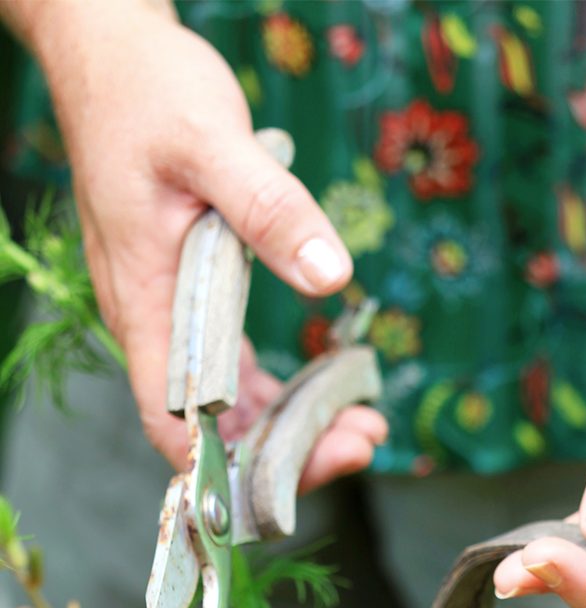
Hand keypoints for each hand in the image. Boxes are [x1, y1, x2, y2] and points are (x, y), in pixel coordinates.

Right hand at [37, 2, 385, 485]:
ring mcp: (175, 317)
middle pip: (214, 429)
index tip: (306, 467)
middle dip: (288, 451)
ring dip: (293, 426)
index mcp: (145, 304)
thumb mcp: (212, 142)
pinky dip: (282, 391)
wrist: (113, 54)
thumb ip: (270, 210)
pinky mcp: (195, 301)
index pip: (176, 423)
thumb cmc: (144, 93)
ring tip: (363, 424)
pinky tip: (331, 389)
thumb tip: (330, 279)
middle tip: (364, 441)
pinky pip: (236, 371)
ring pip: (230, 405)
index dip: (234, 465)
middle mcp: (155, 325)